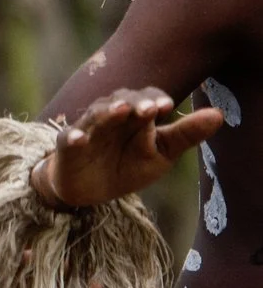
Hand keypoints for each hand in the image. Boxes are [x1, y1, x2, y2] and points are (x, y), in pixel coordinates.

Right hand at [34, 88, 221, 209]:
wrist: (90, 189)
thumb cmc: (128, 165)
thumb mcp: (161, 154)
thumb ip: (185, 134)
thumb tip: (218, 114)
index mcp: (135, 116)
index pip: (146, 98)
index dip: (155, 99)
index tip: (167, 106)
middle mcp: (112, 116)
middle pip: (121, 100)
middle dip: (135, 103)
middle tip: (149, 109)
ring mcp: (89, 129)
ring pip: (96, 114)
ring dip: (107, 112)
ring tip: (120, 111)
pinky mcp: (69, 146)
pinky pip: (69, 138)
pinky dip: (74, 137)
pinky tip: (81, 140)